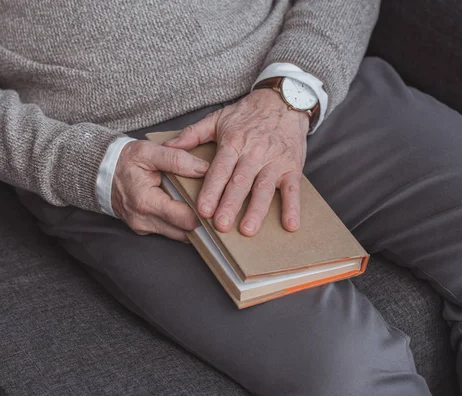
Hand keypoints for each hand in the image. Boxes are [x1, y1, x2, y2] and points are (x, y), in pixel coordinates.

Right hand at [112, 140, 209, 241]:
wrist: (102, 171)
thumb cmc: (125, 160)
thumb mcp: (149, 152)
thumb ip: (177, 159)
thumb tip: (204, 169)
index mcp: (146, 202)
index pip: (185, 218)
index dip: (205, 212)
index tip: (219, 204)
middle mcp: (144, 220)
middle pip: (185, 232)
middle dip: (203, 222)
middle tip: (219, 210)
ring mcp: (143, 228)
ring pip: (179, 236)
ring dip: (193, 225)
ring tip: (208, 211)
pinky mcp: (144, 229)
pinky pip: (170, 232)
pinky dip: (182, 224)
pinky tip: (192, 212)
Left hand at [164, 89, 308, 235]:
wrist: (284, 101)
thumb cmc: (248, 113)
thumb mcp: (218, 118)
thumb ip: (192, 134)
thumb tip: (168, 146)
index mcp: (234, 142)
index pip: (220, 169)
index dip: (211, 190)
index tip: (203, 209)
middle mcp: (254, 152)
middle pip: (240, 182)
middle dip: (230, 205)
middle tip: (221, 226)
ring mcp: (275, 161)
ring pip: (264, 188)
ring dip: (257, 210)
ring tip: (247, 229)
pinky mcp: (292, 167)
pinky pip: (293, 189)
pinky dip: (292, 207)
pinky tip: (290, 225)